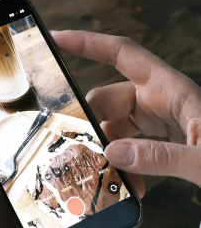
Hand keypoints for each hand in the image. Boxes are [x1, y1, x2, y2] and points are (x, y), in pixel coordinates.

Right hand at [52, 30, 200, 185]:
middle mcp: (165, 101)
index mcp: (172, 90)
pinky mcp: (171, 145)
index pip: (122, 53)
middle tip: (70, 145)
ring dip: (107, 150)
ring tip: (97, 175)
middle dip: (89, 120)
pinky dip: (127, 166)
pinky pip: (136, 149)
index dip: (87, 43)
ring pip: (120, 127)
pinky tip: (127, 188)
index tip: (55, 39)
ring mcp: (167, 123)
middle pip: (111, 99)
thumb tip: (113, 153)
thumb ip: (162, 157)